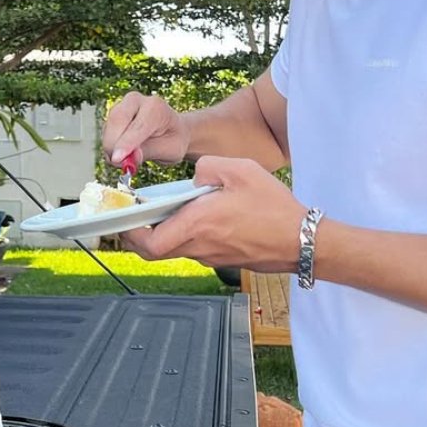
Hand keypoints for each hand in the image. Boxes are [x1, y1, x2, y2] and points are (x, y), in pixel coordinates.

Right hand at [102, 92, 190, 167]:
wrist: (173, 131)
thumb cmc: (173, 139)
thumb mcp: (169, 150)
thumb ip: (149, 151)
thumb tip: (128, 158)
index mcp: (155, 107)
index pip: (138, 126)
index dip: (126, 144)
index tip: (117, 159)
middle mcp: (136, 101)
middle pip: (117, 120)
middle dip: (114, 145)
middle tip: (121, 164)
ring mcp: (122, 106)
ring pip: (108, 127)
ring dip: (112, 147)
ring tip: (129, 159)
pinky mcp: (113, 115)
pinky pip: (106, 133)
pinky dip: (111, 146)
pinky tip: (124, 153)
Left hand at [121, 156, 303, 271]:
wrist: (303, 241)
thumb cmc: (274, 208)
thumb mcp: (241, 170)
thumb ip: (208, 167)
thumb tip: (195, 176)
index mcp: (198, 224)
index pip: (149, 242)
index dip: (130, 233)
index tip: (124, 218)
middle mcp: (200, 246)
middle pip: (155, 250)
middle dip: (140, 235)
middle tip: (137, 216)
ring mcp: (212, 256)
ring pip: (175, 249)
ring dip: (165, 233)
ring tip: (170, 210)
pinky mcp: (224, 259)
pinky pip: (195, 249)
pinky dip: (186, 235)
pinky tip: (199, 216)